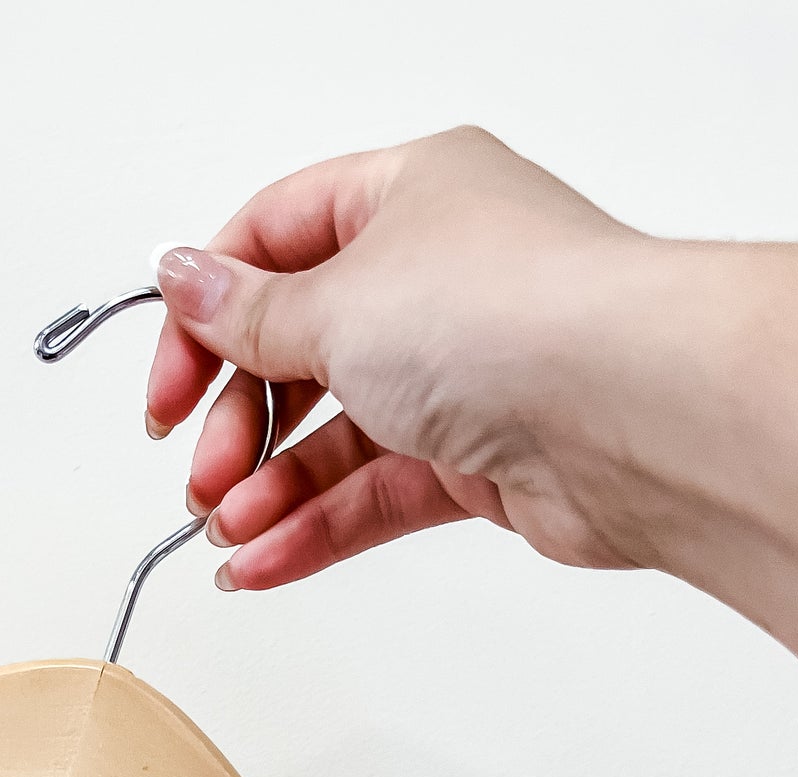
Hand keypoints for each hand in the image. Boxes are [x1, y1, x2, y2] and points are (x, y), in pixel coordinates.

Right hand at [145, 128, 649, 590]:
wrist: (630, 413)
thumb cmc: (513, 318)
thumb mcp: (337, 302)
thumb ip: (249, 313)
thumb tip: (189, 281)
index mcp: (409, 196)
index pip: (276, 241)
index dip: (207, 314)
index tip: (167, 385)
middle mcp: (441, 278)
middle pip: (301, 350)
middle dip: (237, 421)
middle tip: (200, 473)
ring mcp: (465, 373)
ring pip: (337, 436)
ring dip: (270, 489)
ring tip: (227, 532)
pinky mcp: (486, 461)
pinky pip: (376, 494)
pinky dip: (316, 529)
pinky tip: (263, 560)